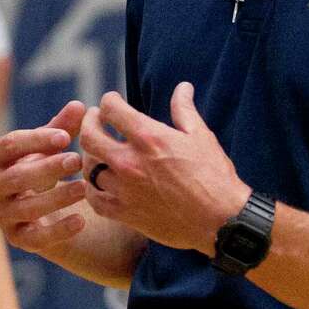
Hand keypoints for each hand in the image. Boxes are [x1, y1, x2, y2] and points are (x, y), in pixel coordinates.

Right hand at [0, 101, 87, 252]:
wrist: (37, 207)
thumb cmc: (39, 165)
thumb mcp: (49, 146)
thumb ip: (62, 127)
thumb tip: (80, 106)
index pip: (9, 145)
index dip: (37, 140)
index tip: (66, 137)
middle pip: (16, 177)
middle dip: (48, 168)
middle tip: (77, 160)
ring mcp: (1, 215)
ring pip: (26, 208)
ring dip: (57, 197)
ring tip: (83, 187)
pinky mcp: (17, 239)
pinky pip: (35, 238)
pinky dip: (59, 230)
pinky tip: (81, 220)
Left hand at [80, 83, 249, 255]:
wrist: (221, 221)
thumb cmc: (214, 176)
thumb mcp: (200, 136)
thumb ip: (184, 109)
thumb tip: (182, 87)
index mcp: (149, 137)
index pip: (111, 109)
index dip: (109, 101)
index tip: (111, 102)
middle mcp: (130, 161)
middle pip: (89, 135)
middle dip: (88, 122)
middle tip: (94, 119)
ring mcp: (124, 189)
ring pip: (87, 167)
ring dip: (89, 154)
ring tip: (96, 150)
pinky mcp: (125, 214)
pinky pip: (94, 198)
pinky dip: (92, 188)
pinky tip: (98, 182)